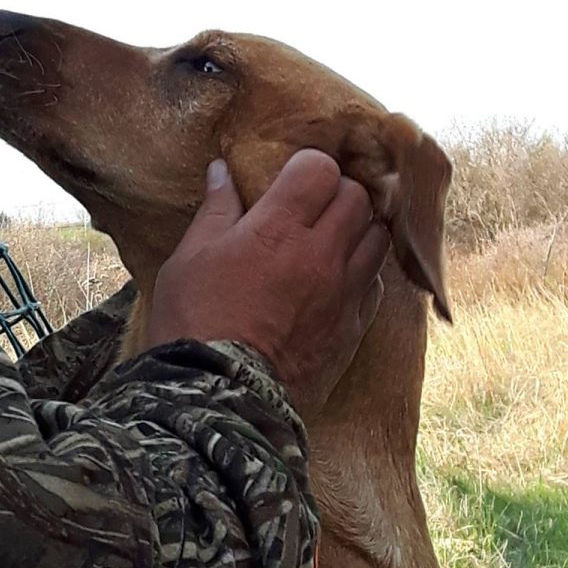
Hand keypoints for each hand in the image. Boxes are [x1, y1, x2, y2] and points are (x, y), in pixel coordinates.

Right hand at [146, 150, 390, 414]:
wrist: (218, 399)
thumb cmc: (193, 324)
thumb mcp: (188, 260)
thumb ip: (214, 211)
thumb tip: (221, 171)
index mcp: (276, 230)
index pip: (320, 169)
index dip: (307, 168)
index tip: (290, 180)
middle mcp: (320, 255)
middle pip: (358, 198)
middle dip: (337, 195)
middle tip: (311, 209)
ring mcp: (343, 294)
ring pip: (378, 239)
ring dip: (358, 232)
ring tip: (331, 242)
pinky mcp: (353, 330)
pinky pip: (377, 286)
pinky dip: (363, 275)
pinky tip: (337, 283)